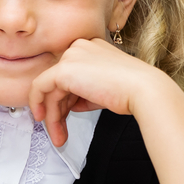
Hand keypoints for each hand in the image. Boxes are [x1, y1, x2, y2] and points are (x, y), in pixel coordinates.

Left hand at [28, 38, 170, 146]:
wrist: (144, 90)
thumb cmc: (131, 91)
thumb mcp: (103, 89)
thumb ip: (84, 93)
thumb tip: (70, 105)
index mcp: (91, 46)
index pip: (70, 74)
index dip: (66, 98)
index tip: (65, 116)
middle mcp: (79, 46)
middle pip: (58, 81)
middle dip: (57, 110)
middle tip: (59, 132)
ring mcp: (71, 56)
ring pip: (49, 88)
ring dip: (52, 116)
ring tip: (59, 137)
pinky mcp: (64, 69)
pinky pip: (40, 88)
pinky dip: (39, 105)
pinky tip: (46, 121)